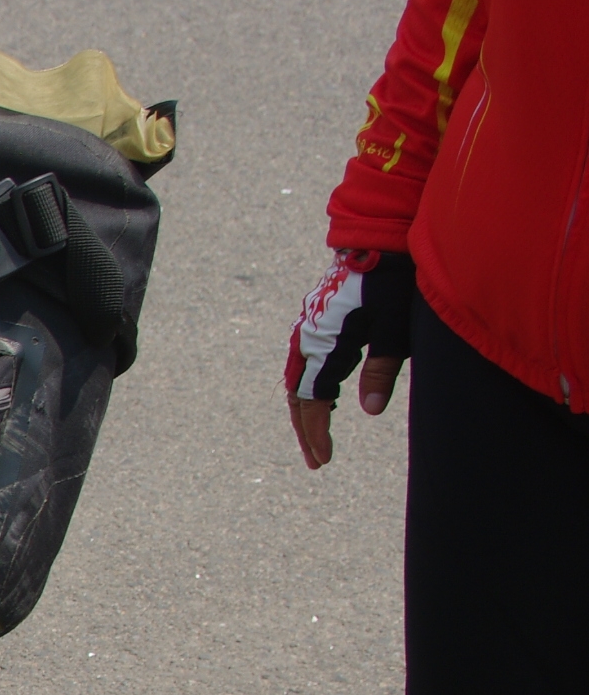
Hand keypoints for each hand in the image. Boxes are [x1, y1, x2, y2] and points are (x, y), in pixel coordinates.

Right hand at [285, 249, 412, 469]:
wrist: (381, 235)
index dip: (317, 431)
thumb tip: (369, 412)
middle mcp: (310, 337)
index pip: (313, 399)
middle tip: (317, 460)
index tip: (325, 458)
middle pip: (298, 394)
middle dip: (306, 429)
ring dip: (306, 410)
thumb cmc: (394, 280)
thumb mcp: (396, 327)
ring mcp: (311, 327)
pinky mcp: (319, 320)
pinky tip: (324, 398)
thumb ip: (381, 370)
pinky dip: (311, 387)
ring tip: (316, 436)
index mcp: (325, 342)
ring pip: (299, 379)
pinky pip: (306, 362)